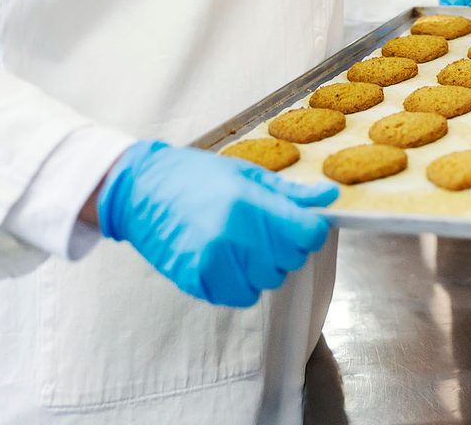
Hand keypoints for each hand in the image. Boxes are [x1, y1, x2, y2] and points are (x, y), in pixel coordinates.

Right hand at [97, 141, 336, 306]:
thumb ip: (290, 192)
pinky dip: (238, 283)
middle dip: (284, 247)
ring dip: (260, 268)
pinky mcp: (196, 281)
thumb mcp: (245, 174)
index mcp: (249, 202)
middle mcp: (233, 235)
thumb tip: (330, 196)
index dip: (309, 230)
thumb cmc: (194, 176)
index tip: (299, 224)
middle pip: (290, 260)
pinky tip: (223, 259)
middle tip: (260, 229)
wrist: (141, 191)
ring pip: (267, 283)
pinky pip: (239, 296)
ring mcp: (212, 262)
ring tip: (238, 242)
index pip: (308, 233)